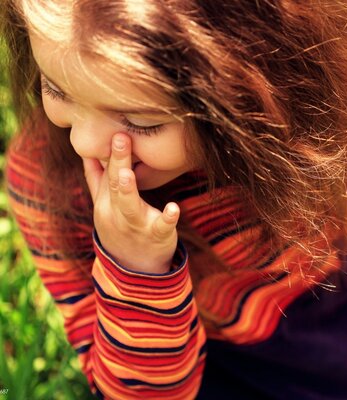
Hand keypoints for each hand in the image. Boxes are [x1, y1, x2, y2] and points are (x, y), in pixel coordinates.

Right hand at [83, 133, 179, 273]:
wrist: (133, 268)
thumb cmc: (121, 227)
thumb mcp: (104, 204)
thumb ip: (96, 178)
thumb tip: (87, 151)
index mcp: (105, 201)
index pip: (105, 172)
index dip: (109, 152)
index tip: (113, 127)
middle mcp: (116, 212)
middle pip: (115, 184)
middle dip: (117, 161)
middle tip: (121, 136)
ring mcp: (136, 224)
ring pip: (129, 205)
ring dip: (128, 189)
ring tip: (127, 173)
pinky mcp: (156, 235)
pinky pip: (161, 226)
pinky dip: (167, 217)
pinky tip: (174, 207)